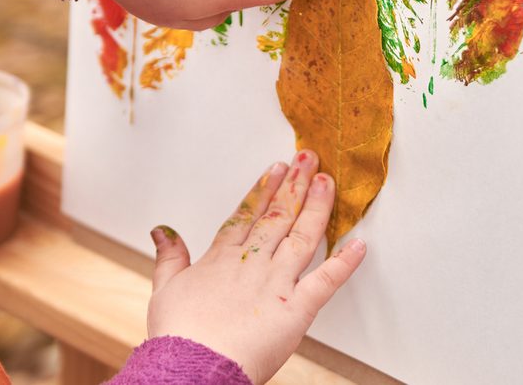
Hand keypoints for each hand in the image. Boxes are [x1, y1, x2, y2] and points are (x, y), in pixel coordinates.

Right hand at [146, 151, 366, 383]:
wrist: (193, 367)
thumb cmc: (179, 336)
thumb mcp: (164, 290)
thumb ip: (169, 256)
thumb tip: (162, 229)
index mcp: (222, 259)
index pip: (247, 214)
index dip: (264, 189)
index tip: (277, 168)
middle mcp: (252, 263)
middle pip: (277, 216)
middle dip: (294, 184)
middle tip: (308, 158)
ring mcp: (276, 282)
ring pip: (302, 236)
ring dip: (317, 207)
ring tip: (328, 182)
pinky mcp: (297, 308)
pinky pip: (327, 280)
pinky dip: (345, 262)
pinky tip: (360, 244)